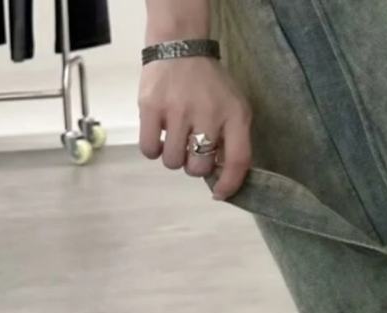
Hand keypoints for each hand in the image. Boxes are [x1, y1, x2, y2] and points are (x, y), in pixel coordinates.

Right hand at [138, 56, 252, 199]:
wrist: (180, 45)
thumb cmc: (209, 84)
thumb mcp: (233, 108)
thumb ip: (234, 141)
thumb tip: (221, 178)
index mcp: (235, 115)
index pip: (237, 162)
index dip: (229, 185)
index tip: (220, 193)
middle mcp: (208, 114)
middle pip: (199, 168)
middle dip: (195, 165)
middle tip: (191, 147)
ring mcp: (178, 110)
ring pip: (173, 162)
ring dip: (174, 157)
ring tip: (176, 138)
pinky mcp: (150, 106)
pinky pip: (149, 149)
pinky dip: (153, 148)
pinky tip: (160, 136)